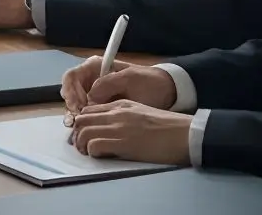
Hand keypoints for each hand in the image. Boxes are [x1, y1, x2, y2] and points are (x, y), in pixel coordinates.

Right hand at [62, 58, 176, 117]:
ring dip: (76, 115)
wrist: (167, 91)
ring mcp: (95, 92)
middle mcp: (91, 78)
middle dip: (71, 106)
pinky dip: (84, 120)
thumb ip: (107, 85)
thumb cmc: (149, 82)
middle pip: (69, 91)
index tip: (78, 108)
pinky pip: (86, 112)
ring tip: (82, 127)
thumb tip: (90, 98)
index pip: (72, 77)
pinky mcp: (101, 105)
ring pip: (75, 103)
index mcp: (95, 67)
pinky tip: (90, 128)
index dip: (71, 92)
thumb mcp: (129, 79)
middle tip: (78, 120)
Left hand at [68, 101, 193, 164]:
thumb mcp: (141, 113)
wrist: (184, 134)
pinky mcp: (122, 143)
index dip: (82, 123)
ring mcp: (118, 127)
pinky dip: (93, 152)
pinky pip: (94, 146)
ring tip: (89, 153)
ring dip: (82, 144)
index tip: (85, 135)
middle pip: (81, 120)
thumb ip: (122, 116)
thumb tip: (107, 129)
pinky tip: (100, 156)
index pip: (88, 110)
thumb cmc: (168, 128)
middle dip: (77, 134)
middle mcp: (115, 114)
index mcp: (120, 105)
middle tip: (83, 146)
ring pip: (83, 132)